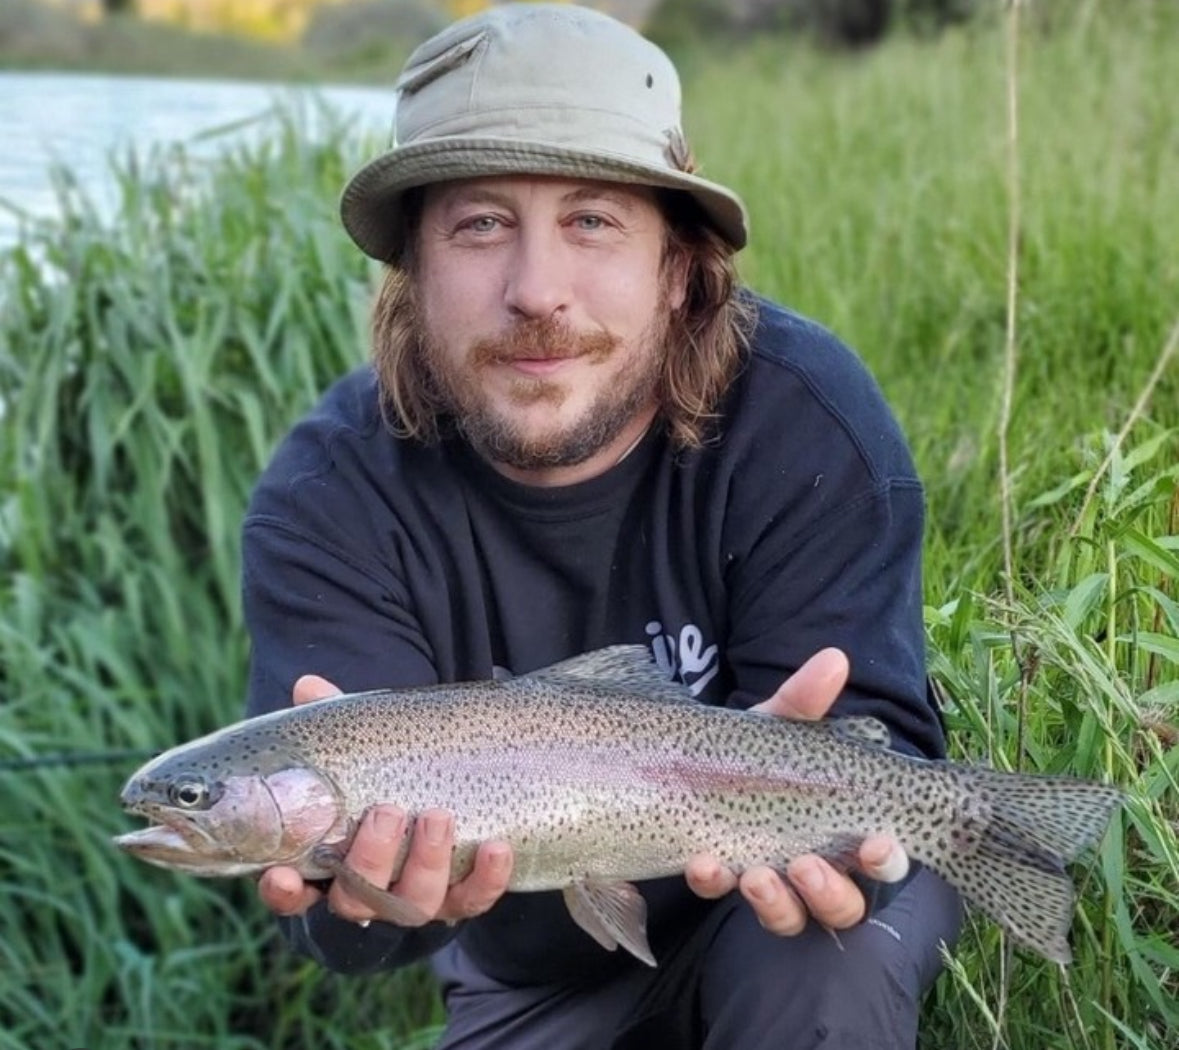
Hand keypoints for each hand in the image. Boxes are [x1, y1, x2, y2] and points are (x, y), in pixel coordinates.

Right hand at [257, 675, 513, 926]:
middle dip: (371, 861)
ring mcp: (416, 899)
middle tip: (386, 812)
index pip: (294, 894)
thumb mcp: (360, 751)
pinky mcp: (461, 897)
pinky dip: (486, 880)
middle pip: (358, 901)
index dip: (284, 892)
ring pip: (415, 904)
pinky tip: (497, 848)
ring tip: (437, 816)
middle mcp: (370, 894)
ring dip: (425, 864)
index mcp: (331, 863)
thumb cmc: (384, 775)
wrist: (448, 792)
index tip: (279, 874)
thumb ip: (334, 723)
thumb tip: (309, 686)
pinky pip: (473, 900)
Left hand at [685, 648, 908, 933]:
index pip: (883, 859)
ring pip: (791, 916)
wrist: (697, 759)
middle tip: (806, 865)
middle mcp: (819, 867)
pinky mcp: (726, 882)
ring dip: (777, 902)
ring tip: (754, 874)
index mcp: (846, 830)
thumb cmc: (760, 751)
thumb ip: (804, 699)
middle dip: (829, 891)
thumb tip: (835, 658)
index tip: (877, 844)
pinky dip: (715, 882)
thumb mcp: (779, 724)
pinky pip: (726, 896)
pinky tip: (701, 862)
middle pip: (842, 904)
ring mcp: (773, 882)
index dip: (885, 860)